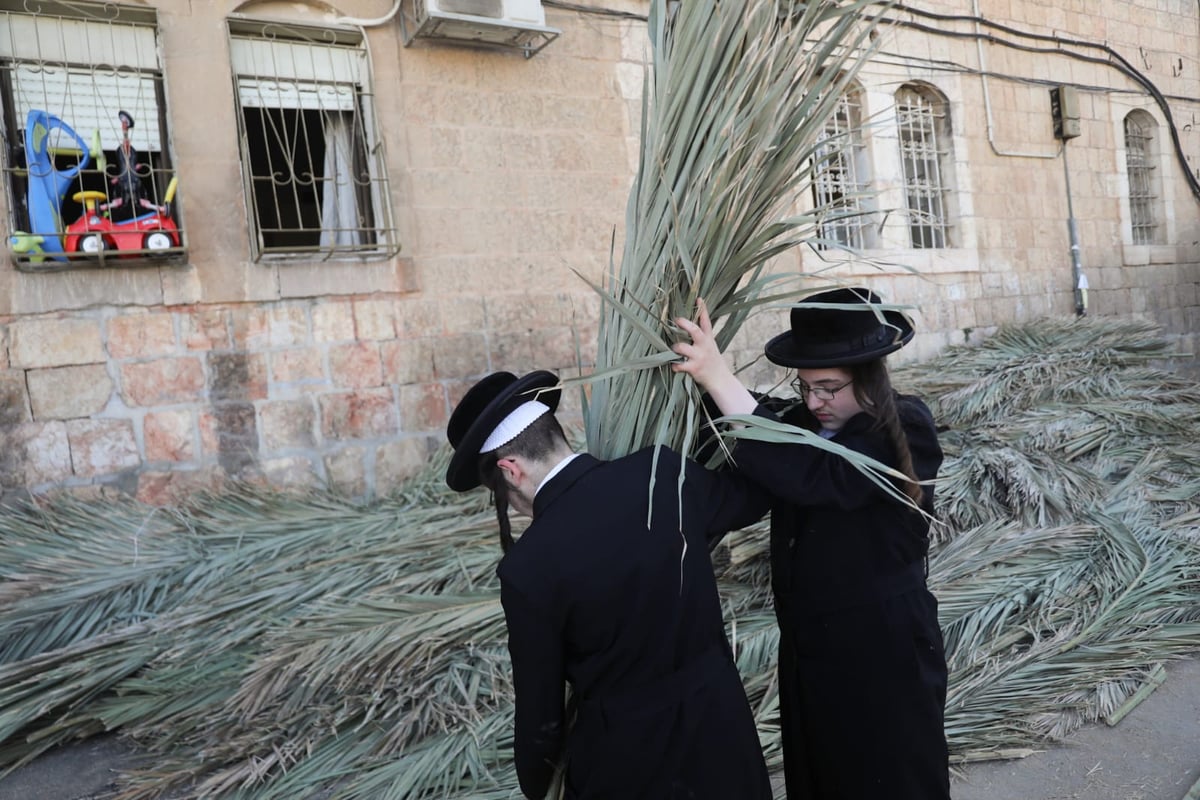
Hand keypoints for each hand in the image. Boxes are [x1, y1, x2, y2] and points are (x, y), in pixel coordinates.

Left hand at [672, 299, 756, 415]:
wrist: (720, 379)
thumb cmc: (711, 360)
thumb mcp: (710, 344)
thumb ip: (702, 335)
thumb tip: (688, 323)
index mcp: (708, 338)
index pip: (706, 321)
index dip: (703, 310)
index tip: (699, 298)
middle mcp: (704, 345)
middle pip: (694, 331)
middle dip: (684, 324)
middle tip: (676, 319)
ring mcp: (699, 356)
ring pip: (682, 347)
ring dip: (675, 347)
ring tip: (674, 348)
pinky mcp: (694, 368)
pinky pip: (679, 364)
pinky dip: (674, 365)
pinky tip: (674, 366)